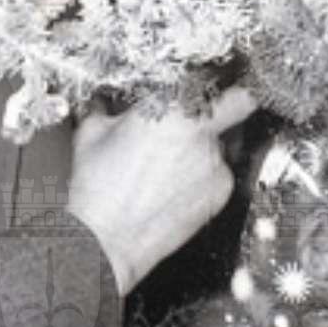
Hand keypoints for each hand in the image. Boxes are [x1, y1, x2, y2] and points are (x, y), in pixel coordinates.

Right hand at [70, 85, 258, 294]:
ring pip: (222, 146)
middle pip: (236, 110)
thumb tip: (107, 101)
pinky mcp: (220, 195)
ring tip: (171, 165)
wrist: (105, 240)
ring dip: (204, 149)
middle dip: (221, 112)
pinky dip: (202, 177)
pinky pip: (217, 176)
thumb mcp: (92, 132)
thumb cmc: (97, 189)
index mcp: (175, 108)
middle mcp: (204, 135)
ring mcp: (216, 167)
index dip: (222, 87)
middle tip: (198, 120)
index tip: (213, 89)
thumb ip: (108, 107)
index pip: (226, 86)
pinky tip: (173, 188)